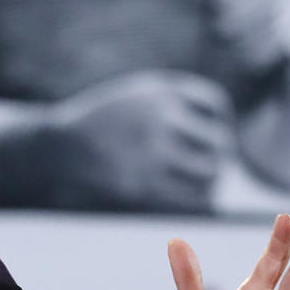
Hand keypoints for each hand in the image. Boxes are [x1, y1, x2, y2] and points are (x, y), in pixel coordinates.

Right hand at [43, 70, 234, 210]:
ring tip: (208, 178)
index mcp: (160, 92)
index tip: (215, 130)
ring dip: (213, 176)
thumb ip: (178, 102)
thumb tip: (225, 129)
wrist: (64, 145)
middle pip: (217, 140)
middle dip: (220, 152)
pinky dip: (201, 197)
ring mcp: (151, 152)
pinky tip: (197, 194)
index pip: (215, 104)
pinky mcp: (143, 184)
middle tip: (216, 160)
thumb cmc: (109, 119)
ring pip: (208, 170)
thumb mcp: (141, 94)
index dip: (222, 120)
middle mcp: (159, 118)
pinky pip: (190, 196)